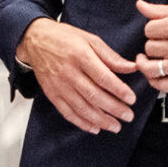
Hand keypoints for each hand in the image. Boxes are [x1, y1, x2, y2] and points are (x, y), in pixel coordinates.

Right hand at [18, 18, 138, 133]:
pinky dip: (81, 123)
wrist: (35, 40)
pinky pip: (67, 112)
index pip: (103, 77)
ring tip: (116, 126)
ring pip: (82, 107)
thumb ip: (111, 56)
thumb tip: (132, 68)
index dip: (119, 90)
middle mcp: (69, 72)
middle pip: (94, 95)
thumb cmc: (65, 38)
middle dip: (114, 109)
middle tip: (128, 116)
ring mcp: (59, 85)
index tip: (132, 99)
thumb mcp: (90, 40)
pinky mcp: (52, 94)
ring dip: (100, 120)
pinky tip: (95, 128)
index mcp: (80, 55)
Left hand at [135, 0, 167, 93]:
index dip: (152, 29)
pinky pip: (163, 85)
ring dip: (145, 64)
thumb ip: (160, 10)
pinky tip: (156, 74)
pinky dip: (154, 81)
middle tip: (162, 44)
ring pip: (151, 68)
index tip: (160, 31)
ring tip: (147, 59)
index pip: (149, 30)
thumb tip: (139, 4)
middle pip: (149, 47)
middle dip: (153, 44)